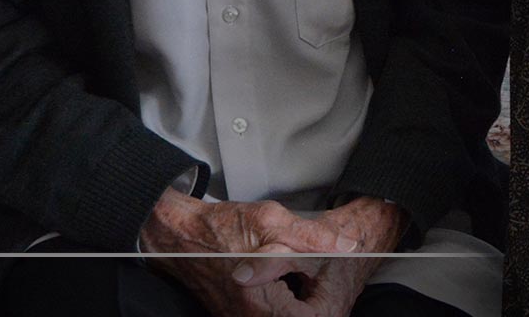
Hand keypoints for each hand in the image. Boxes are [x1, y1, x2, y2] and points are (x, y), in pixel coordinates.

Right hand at [230, 196, 406, 316]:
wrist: (179, 236)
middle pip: (299, 316)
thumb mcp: (273, 222)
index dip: (325, 300)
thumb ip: (315, 237)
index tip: (327, 278)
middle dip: (312, 300)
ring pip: (285, 314)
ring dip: (297, 300)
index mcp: (260, 304)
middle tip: (313, 274)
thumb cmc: (221, 228)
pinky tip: (282, 279)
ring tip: (299, 274)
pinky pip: (268, 313)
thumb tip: (349, 246)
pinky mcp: (236, 315)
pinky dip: (282, 300)